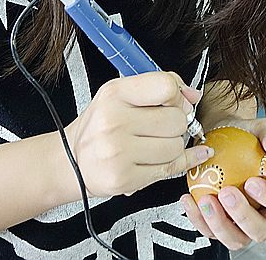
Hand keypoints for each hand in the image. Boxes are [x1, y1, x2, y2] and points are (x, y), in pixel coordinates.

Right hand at [63, 72, 212, 197]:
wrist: (72, 161)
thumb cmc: (101, 126)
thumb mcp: (122, 94)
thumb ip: (160, 86)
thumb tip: (193, 95)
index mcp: (114, 94)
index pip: (166, 87)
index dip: (178, 97)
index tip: (173, 103)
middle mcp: (113, 122)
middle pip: (177, 119)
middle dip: (175, 124)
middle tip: (159, 128)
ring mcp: (118, 153)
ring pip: (177, 146)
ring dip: (172, 146)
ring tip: (152, 145)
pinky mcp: (125, 179)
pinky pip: (171, 169)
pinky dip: (175, 163)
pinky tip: (171, 158)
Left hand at [180, 118, 265, 249]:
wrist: (217, 137)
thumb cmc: (244, 137)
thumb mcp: (259, 129)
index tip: (253, 182)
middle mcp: (264, 215)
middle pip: (260, 230)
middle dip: (243, 216)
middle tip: (227, 192)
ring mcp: (240, 224)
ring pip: (235, 238)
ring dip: (219, 223)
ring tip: (206, 200)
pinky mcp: (219, 224)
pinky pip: (210, 230)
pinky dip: (198, 219)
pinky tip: (190, 200)